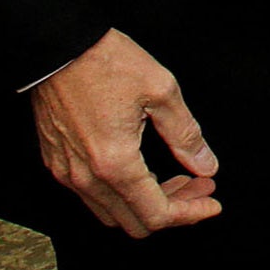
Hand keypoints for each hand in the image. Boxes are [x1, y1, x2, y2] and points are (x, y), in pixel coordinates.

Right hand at [31, 29, 221, 238]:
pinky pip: (92, 196)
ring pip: (112, 212)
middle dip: (174, 210)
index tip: (212, 203)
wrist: (57, 47)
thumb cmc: (106, 62)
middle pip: (134, 222)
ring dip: (147, 203)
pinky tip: (145, 170)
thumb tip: (205, 164)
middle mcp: (86, 177)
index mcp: (115, 163)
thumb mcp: (161, 91)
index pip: (156, 214)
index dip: (190, 214)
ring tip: (179, 177)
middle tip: (200, 186)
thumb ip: (186, 135)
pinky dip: (123, 193)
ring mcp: (67, 172)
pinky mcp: (57, 162)